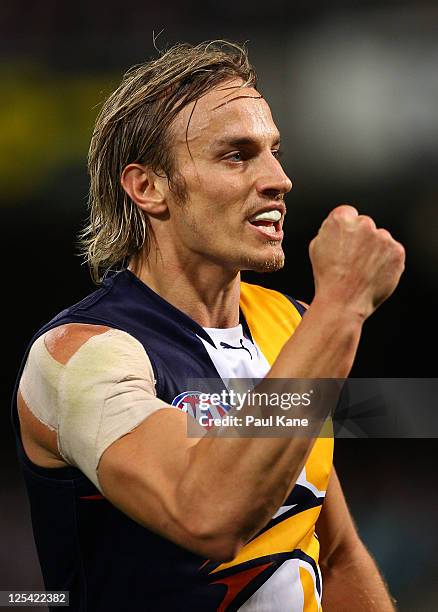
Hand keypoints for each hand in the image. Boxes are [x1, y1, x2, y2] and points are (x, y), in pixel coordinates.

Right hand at [309, 205, 404, 319]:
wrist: (343, 301)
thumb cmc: (327, 277)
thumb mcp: (316, 247)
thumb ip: (330, 230)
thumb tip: (341, 226)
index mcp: (341, 219)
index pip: (348, 214)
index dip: (345, 229)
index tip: (345, 242)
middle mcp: (364, 224)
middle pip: (365, 225)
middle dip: (361, 238)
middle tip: (353, 259)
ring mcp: (383, 237)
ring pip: (380, 238)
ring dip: (375, 250)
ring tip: (362, 269)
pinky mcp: (397, 251)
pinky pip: (392, 252)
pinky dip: (386, 261)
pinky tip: (373, 273)